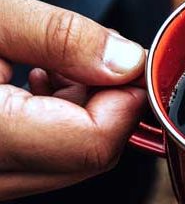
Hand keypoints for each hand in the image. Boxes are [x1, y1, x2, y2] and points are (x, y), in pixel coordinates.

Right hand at [0, 0, 146, 199]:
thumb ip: (58, 38)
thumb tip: (127, 62)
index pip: (91, 145)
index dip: (125, 103)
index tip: (132, 65)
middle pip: (85, 160)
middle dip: (107, 109)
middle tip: (98, 58)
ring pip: (66, 165)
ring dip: (81, 117)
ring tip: (54, 65)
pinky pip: (39, 164)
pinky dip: (53, 127)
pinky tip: (33, 85)